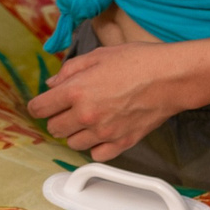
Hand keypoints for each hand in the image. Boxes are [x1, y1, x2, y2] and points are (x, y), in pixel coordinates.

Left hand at [27, 38, 192, 160]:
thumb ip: (70, 70)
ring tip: (88, 119)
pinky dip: (96, 147)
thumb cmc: (138, 61)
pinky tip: (102, 132)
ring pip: (73, 144)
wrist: (171, 77)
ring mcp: (104, 132)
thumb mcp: (99, 55)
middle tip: (68, 109)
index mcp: (77, 90)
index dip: (38, 106)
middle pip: (54, 129)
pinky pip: (96, 155)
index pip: (40, 108)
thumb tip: (52, 84)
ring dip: (76, 133)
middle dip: (56, 118)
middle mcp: (87, 114)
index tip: (42, 105)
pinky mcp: (121, 143)